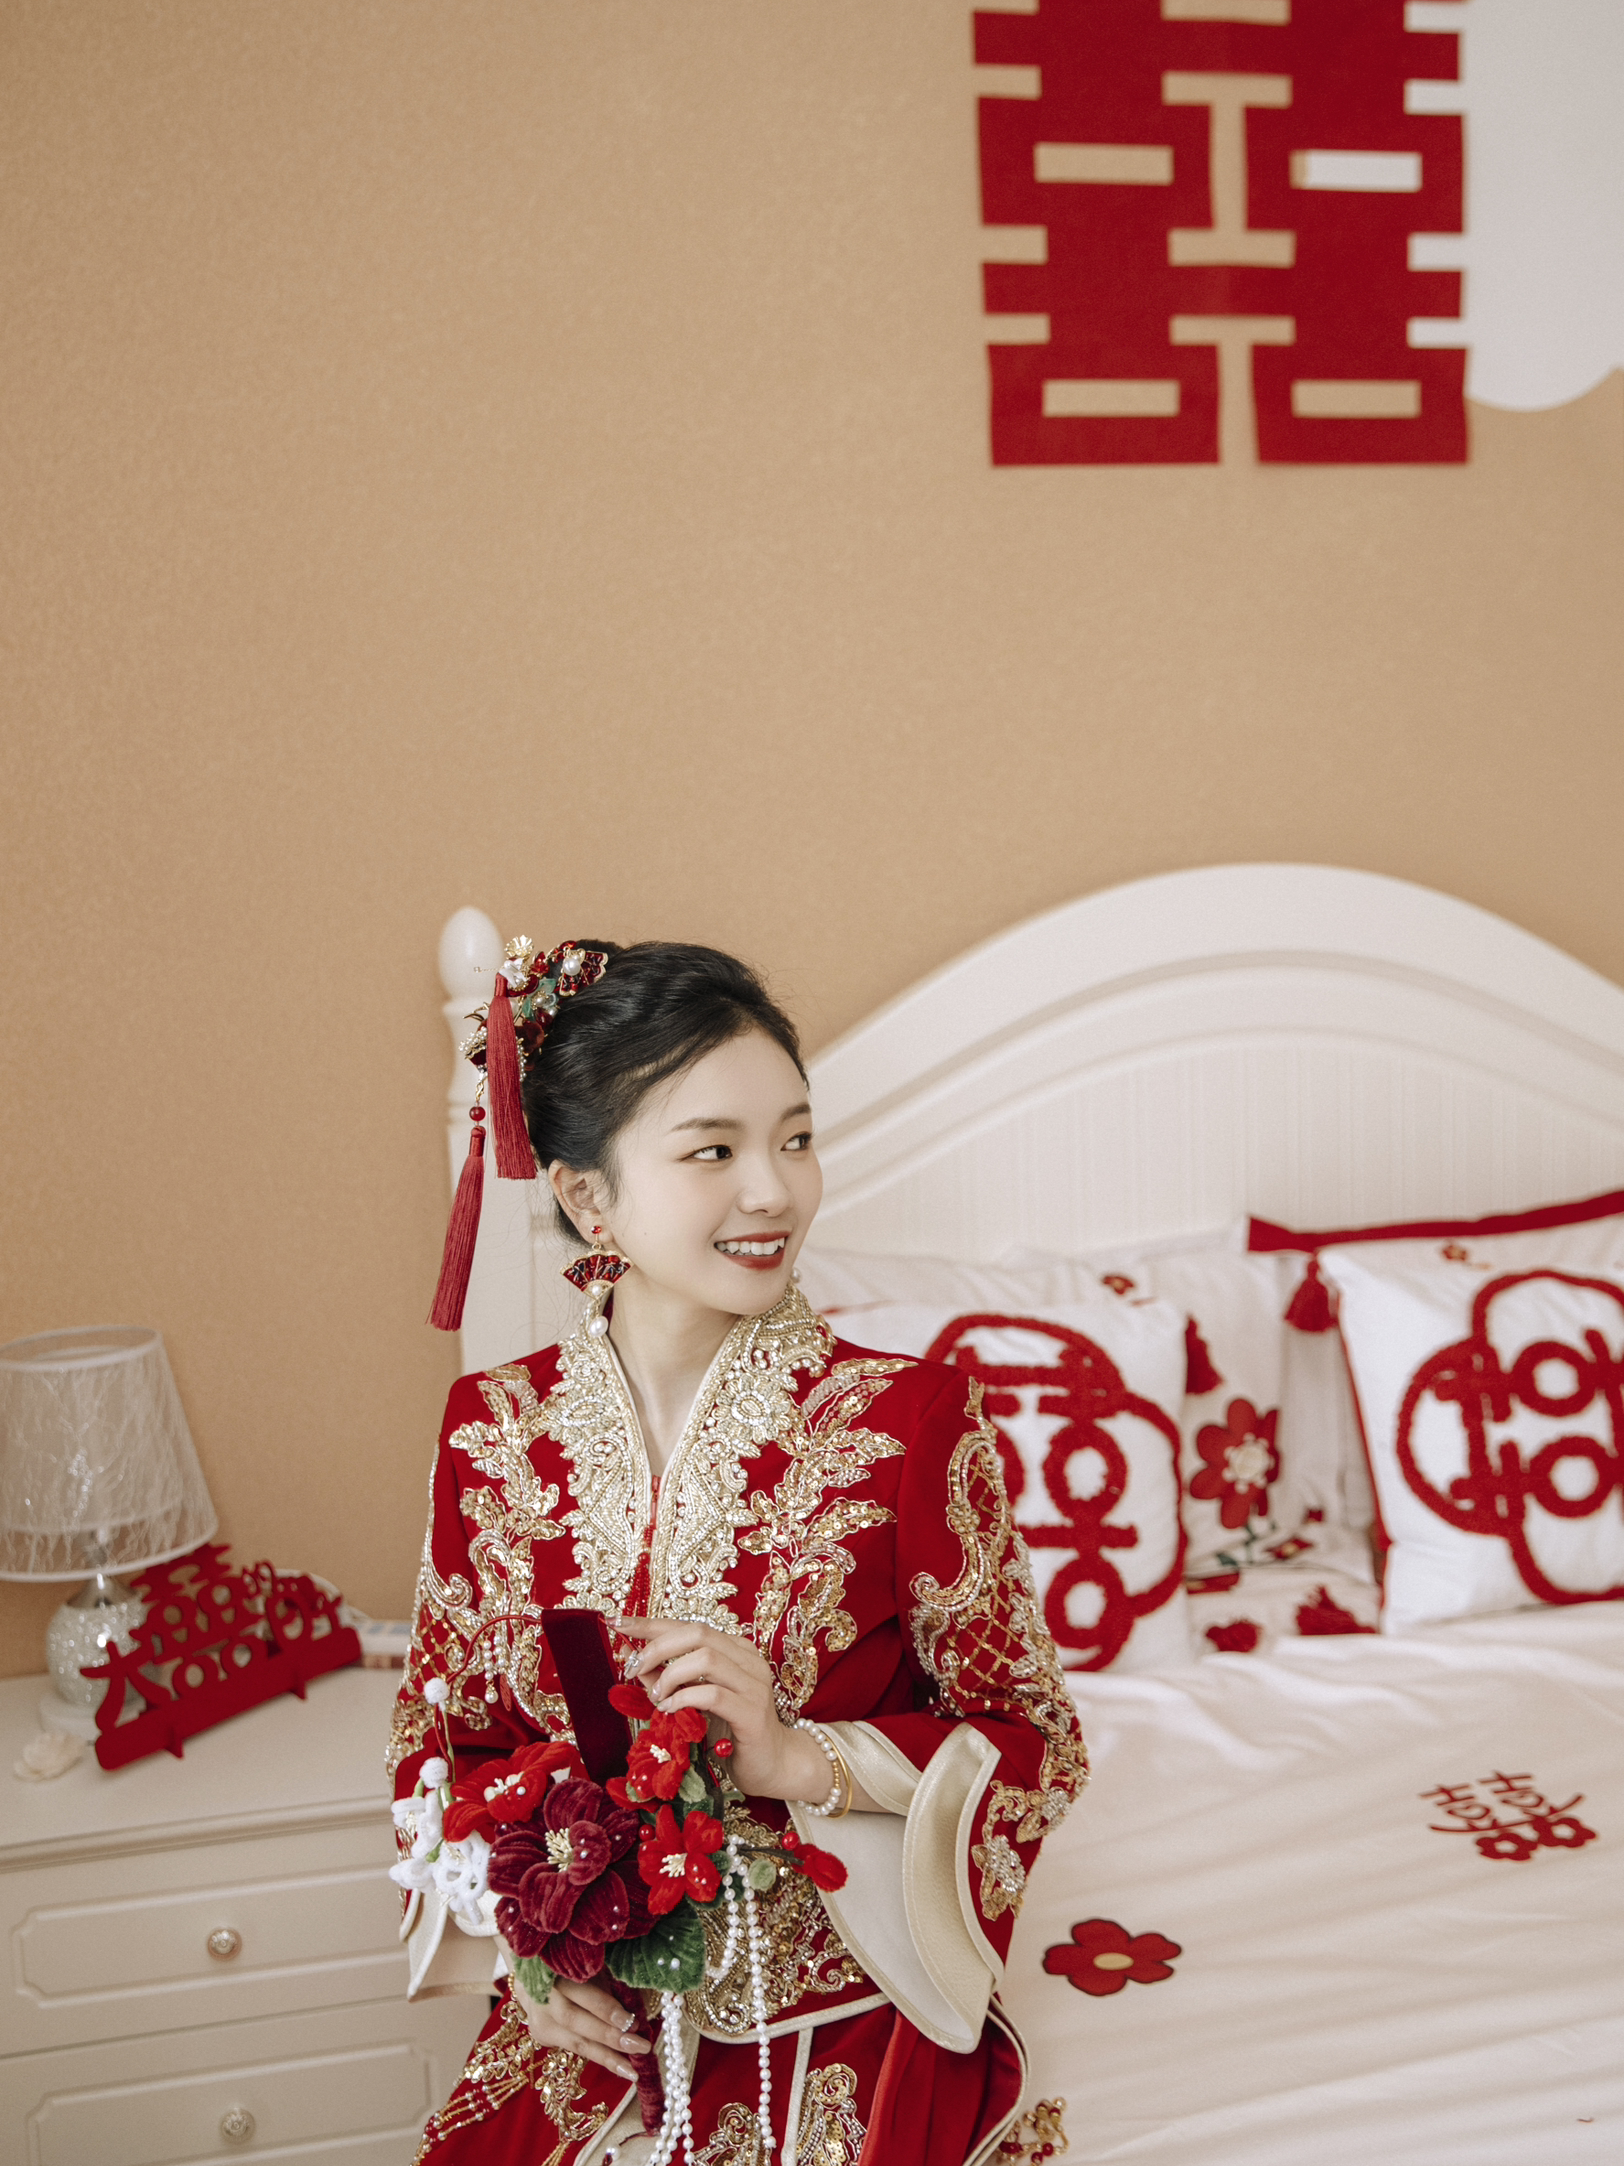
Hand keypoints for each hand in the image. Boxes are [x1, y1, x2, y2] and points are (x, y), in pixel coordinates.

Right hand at [502, 1956, 651, 2081]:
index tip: (632, 2021)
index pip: (582, 1993)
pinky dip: (599, 2056)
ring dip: (606, 2057)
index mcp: (556, 1969)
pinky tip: (620, 2067)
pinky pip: (574, 2048)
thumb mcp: (590, 1963)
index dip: (606, 2008)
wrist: (533, 1971)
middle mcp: (544, 1996)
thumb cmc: (573, 1962)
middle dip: (609, 2036)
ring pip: (575, 2042)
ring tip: (632, 2070)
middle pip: (576, 2021)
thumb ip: (608, 1982)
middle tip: (639, 2046)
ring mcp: (540, 2018)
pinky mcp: (542, 2034)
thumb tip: (637, 2010)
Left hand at [615, 1616, 831, 1805]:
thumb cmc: (731, 1734)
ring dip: (670, 1674)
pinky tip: (670, 1709)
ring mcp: (754, 1685)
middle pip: (697, 1632)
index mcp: (735, 1650)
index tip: (618, 1623)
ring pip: (706, 1658)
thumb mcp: (694, 1702)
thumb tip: (632, 1659)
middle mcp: (748, 1660)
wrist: (773, 1766)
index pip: (689, 1625)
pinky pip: (713, 1694)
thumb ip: (667, 1680)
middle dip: (658, 1646)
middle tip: (634, 1668)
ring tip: (656, 1696)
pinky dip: (684, 1698)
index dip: (651, 1623)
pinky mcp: (753, 1713)